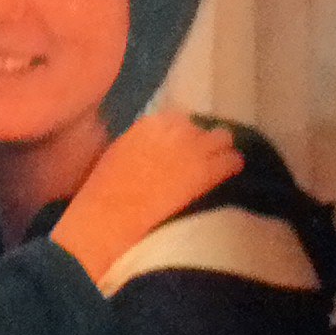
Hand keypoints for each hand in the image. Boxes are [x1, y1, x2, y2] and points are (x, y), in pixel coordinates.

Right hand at [50, 113, 242, 282]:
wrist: (108, 216)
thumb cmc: (103, 193)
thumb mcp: (118, 154)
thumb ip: (140, 144)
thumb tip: (152, 149)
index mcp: (149, 123)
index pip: (178, 118)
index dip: (183, 134)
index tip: (183, 147)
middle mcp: (173, 129)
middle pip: (202, 126)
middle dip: (204, 141)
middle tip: (205, 157)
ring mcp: (192, 148)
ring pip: (223, 139)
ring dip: (221, 151)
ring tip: (221, 163)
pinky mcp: (206, 171)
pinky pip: (231, 161)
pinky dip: (232, 166)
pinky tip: (232, 173)